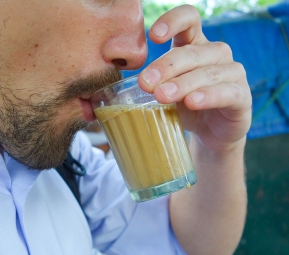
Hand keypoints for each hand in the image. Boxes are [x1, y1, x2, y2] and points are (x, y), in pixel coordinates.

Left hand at [138, 5, 251, 152]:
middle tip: (145, 83)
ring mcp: (232, 74)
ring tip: (162, 95)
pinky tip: (193, 102)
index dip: (172, 22)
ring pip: (208, 72)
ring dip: (183, 83)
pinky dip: (209, 96)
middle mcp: (216, 54)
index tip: (152, 37)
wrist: (209, 134)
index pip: (189, 19)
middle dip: (166, 66)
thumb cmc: (183, 107)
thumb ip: (150, 83)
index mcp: (195, 45)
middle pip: (192, 51)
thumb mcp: (164, 91)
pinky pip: (227, 92)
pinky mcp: (241, 97)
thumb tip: (112, 89)